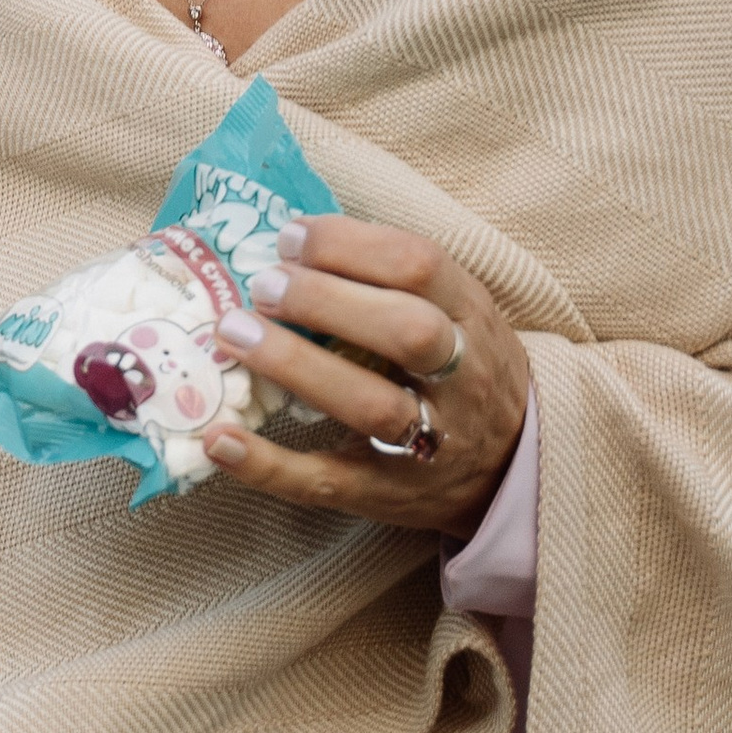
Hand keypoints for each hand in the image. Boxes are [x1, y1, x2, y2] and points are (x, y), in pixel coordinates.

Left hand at [202, 213, 526, 539]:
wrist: (513, 467)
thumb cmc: (461, 366)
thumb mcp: (455, 310)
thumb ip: (394, 277)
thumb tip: (292, 239)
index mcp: (471, 316)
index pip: (421, 266)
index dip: (350, 245)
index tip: (290, 238)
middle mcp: (460, 379)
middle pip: (406, 332)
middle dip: (327, 301)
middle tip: (263, 285)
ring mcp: (429, 442)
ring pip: (371, 406)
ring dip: (296, 367)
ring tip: (234, 334)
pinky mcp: (388, 494)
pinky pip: (327, 482)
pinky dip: (267, 465)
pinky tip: (218, 438)